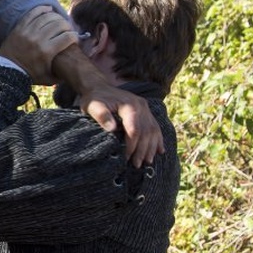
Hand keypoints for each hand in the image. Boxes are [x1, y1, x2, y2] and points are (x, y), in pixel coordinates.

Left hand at [0, 5, 77, 83]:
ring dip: (57, 17)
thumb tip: (74, 67)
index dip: (75, 37)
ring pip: (47, 17)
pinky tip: (49, 10)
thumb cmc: (30, 75)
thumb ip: (61, 75)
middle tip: (68, 30)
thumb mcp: (49, 79)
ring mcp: (28, 32)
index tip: (75, 39)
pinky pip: (33, 14)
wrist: (7, 71)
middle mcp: (38, 39)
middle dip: (67, 26)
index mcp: (47, 52)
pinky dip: (42, 9)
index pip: (67, 37)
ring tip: (60, 21)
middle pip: (59, 24)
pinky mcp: (20, 27)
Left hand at [51, 43, 164, 166]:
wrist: (100, 87)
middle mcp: (141, 106)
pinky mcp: (146, 111)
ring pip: (153, 130)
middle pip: (146, 132)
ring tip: (147, 162)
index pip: (134, 129)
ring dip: (151, 147)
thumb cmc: (95, 98)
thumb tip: (112, 128)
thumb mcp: (93, 106)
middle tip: (136, 165)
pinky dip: (158, 139)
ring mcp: (145, 108)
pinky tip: (159, 151)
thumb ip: (101, 116)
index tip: (126, 158)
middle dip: (142, 150)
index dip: (132, 145)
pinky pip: (155, 127)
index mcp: (129, 105)